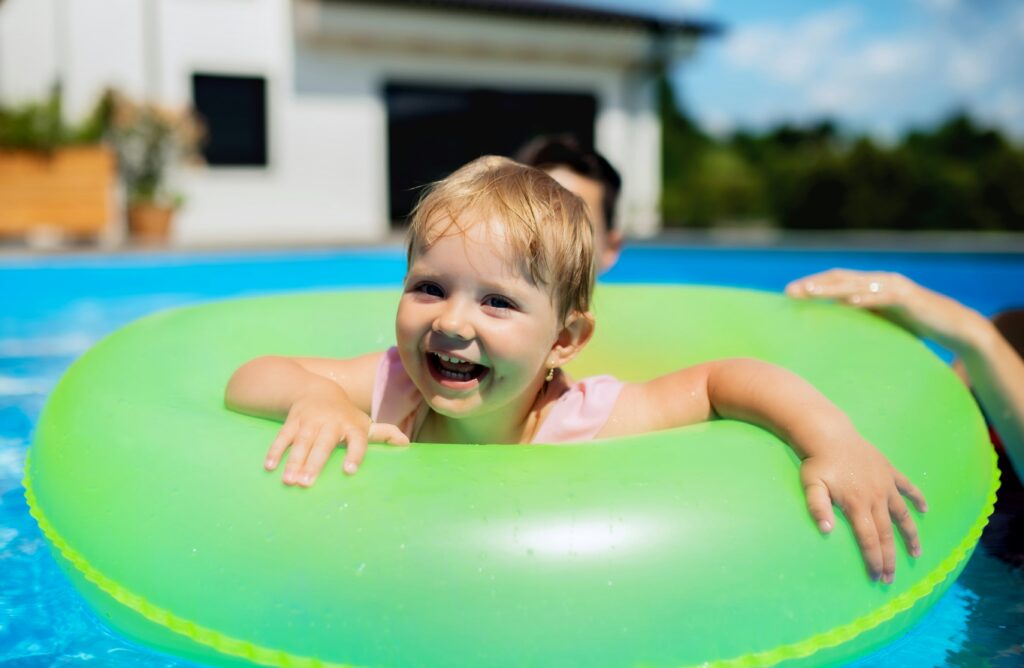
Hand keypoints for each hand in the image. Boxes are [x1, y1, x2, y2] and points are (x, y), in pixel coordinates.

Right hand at [264, 386, 408, 485]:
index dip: (354, 454)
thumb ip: (383, 434)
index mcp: (351, 426)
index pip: (357, 440)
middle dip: (314, 463)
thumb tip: (405, 444)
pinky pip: (283, 436)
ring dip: (294, 461)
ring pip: (302, 442)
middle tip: (307, 484)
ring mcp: (310, 421)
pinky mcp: (293, 421)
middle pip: (323, 445)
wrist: (317, 390)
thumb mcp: (363, 422)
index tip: (349, 471)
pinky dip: (275, 450)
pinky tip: (270, 467)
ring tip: (289, 481)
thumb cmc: (345, 415)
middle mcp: (331, 423)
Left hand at [786, 269, 986, 353]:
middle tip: (789, 292)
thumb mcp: (882, 323)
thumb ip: (860, 321)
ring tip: (810, 292)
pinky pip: (883, 297)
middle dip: (813, 284)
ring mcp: (894, 286)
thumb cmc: (915, 327)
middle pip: (840, 279)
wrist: (953, 326)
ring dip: (831, 288)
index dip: (812, 285)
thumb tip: (832, 334)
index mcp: (870, 286)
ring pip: (856, 284)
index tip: (788, 294)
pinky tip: (848, 303)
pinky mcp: (908, 297)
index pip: (836, 281)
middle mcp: (879, 281)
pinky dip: (865, 299)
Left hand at [800, 435, 927, 583]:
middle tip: (891, 578)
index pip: (868, 539)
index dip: (874, 559)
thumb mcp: (811, 485)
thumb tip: (826, 531)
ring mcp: (885, 484)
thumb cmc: (817, 462)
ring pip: (902, 515)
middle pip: (886, 533)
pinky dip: (917, 498)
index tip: (877, 577)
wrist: (829, 434)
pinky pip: (907, 487)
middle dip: (889, 558)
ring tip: (916, 554)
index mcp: (857, 504)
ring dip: (910, 535)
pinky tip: (924, 509)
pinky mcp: (889, 471)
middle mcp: (876, 497)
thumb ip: (817, 507)